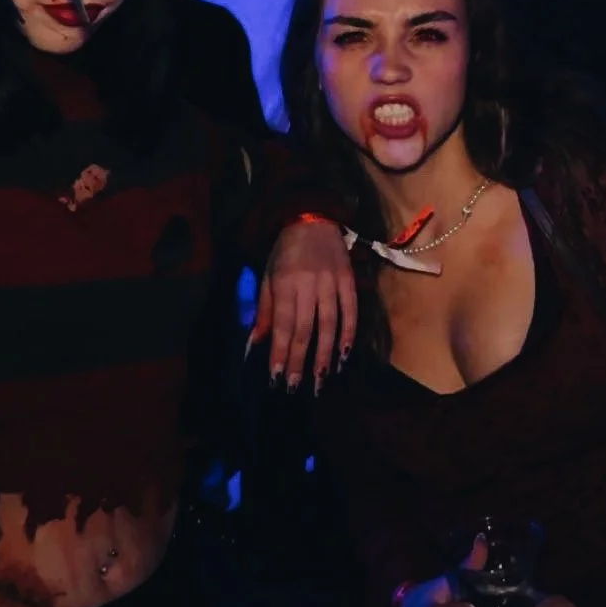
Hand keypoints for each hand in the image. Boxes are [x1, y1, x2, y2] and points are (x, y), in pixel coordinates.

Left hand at [250, 218, 355, 390]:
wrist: (313, 218)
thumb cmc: (285, 252)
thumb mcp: (267, 277)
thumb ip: (264, 311)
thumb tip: (254, 344)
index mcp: (284, 283)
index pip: (282, 325)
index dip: (279, 353)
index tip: (276, 378)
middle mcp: (308, 285)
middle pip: (305, 329)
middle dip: (299, 361)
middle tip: (295, 388)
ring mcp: (331, 283)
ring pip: (329, 325)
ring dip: (325, 355)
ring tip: (321, 380)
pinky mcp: (349, 281)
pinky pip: (351, 312)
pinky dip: (349, 335)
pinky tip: (344, 356)